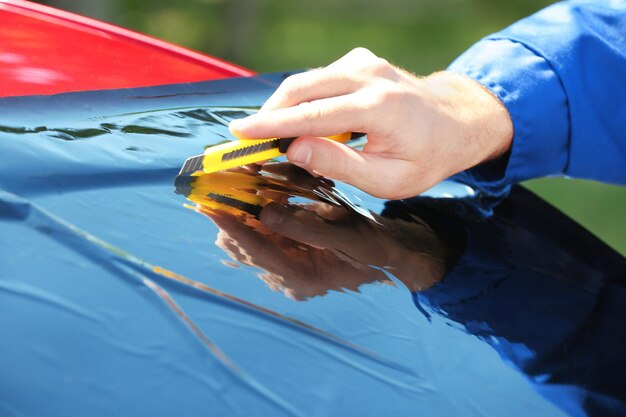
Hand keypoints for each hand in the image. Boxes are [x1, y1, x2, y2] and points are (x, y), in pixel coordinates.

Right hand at [229, 47, 512, 198]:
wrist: (456, 123)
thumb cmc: (425, 157)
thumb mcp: (389, 179)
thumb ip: (341, 166)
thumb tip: (294, 149)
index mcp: (379, 108)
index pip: (312, 115)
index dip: (271, 125)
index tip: (240, 134)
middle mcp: (370, 76)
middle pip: (302, 88)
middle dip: (270, 113)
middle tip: (248, 138)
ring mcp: (365, 63)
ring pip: (307, 80)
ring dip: (284, 105)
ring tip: (272, 134)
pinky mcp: (360, 60)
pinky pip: (320, 77)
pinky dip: (304, 97)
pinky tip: (305, 120)